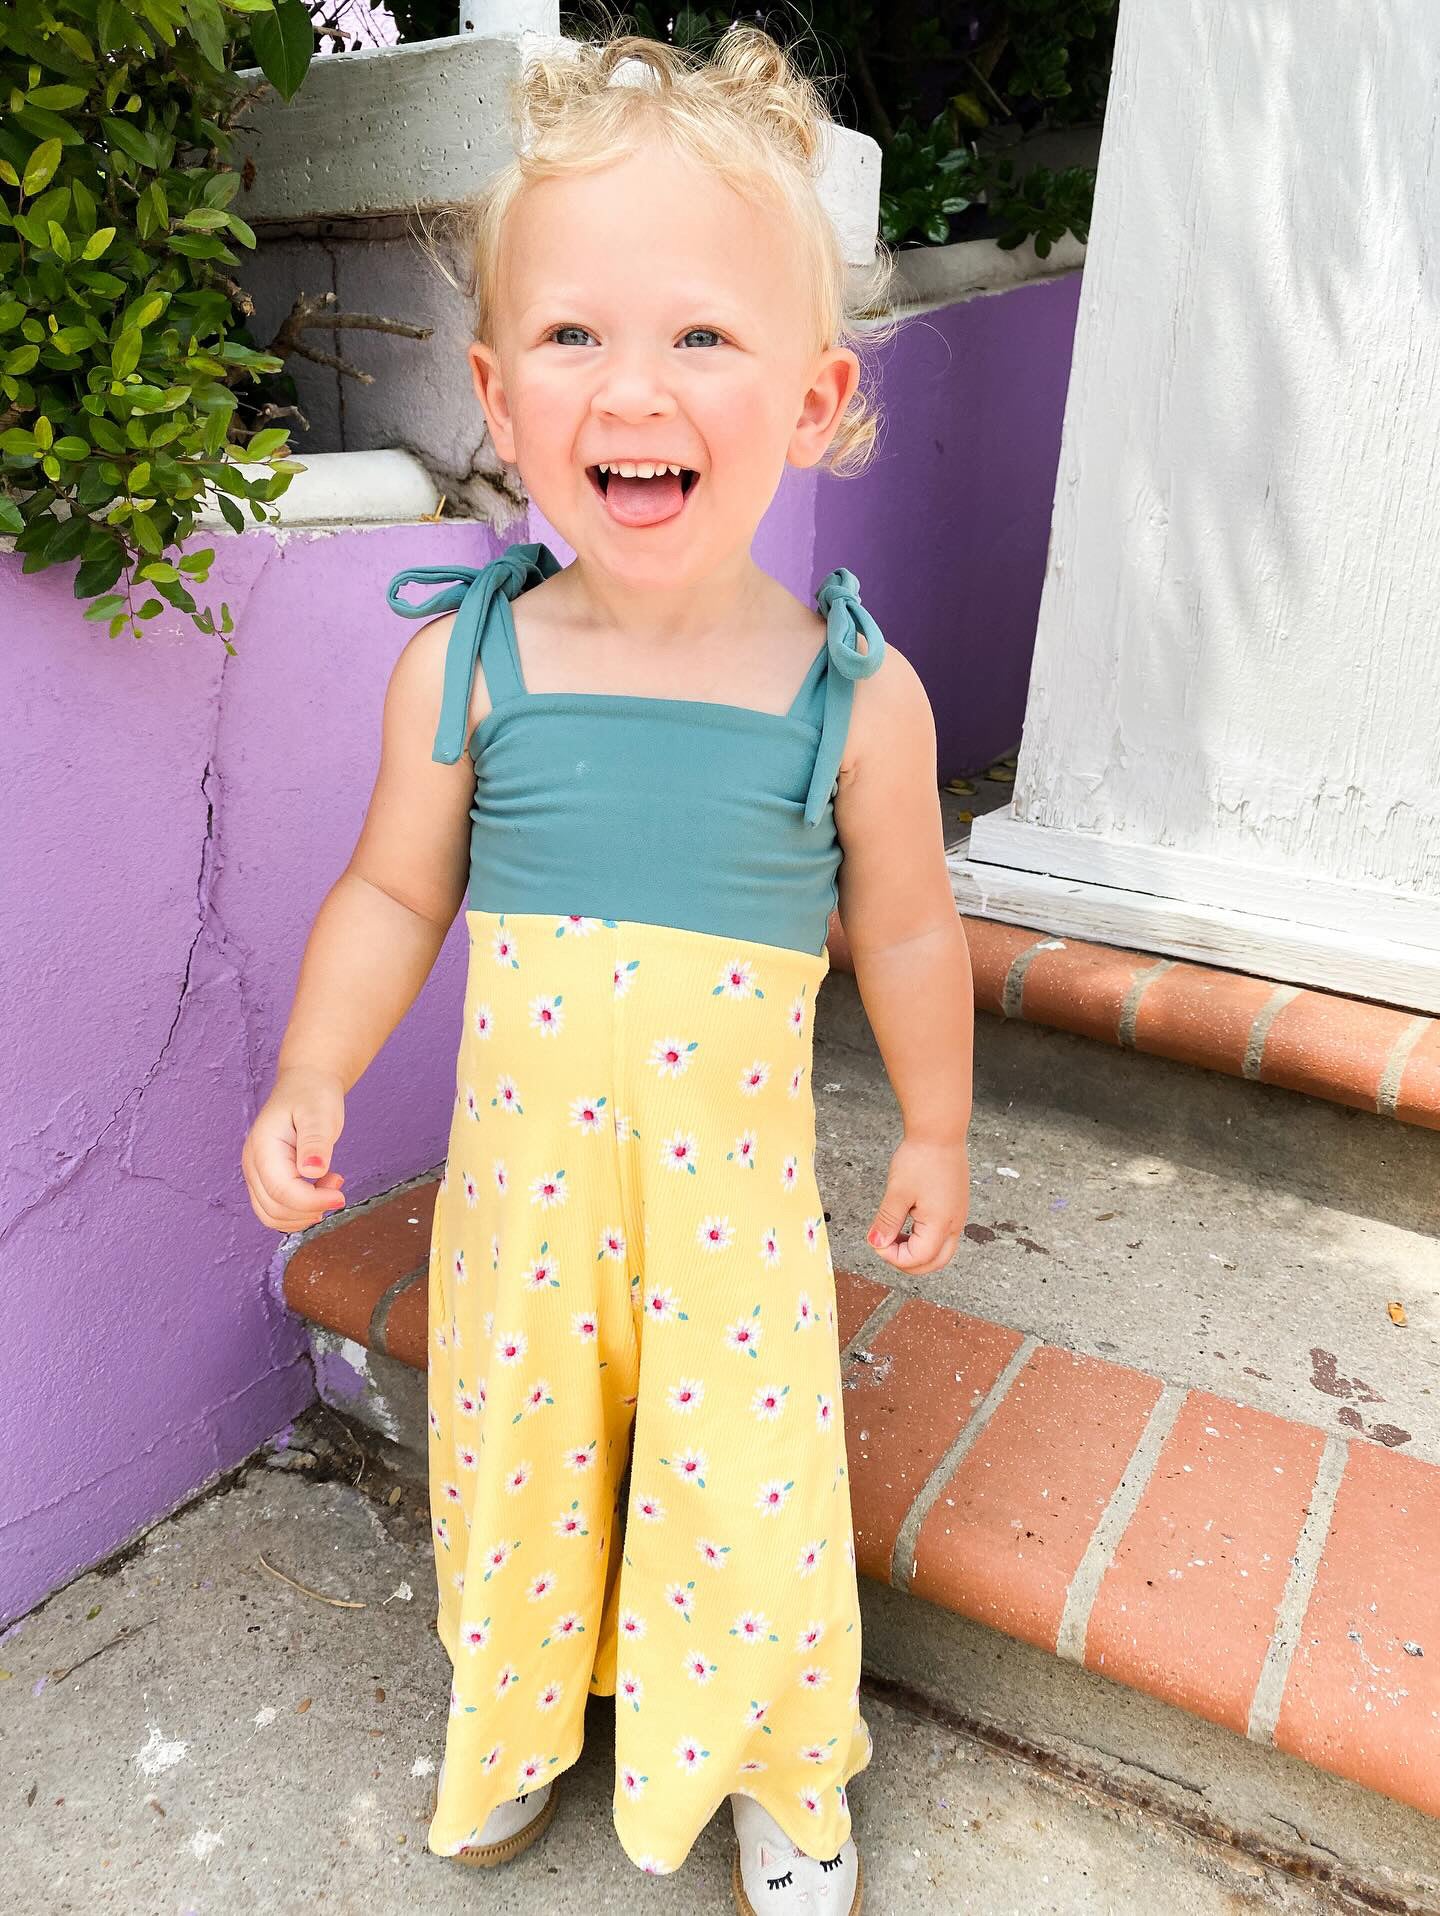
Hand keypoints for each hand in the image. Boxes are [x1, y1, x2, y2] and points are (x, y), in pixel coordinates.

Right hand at [243, 1066, 346, 1231]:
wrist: (305, 1084)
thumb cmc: (313, 1096)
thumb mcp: (320, 1114)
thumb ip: (315, 1141)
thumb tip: (313, 1171)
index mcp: (263, 1148)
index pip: (282, 1191)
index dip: (312, 1201)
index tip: (341, 1196)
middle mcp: (253, 1164)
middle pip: (274, 1209)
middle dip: (310, 1208)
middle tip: (337, 1187)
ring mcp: (256, 1174)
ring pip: (272, 1215)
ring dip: (304, 1213)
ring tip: (330, 1185)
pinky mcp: (265, 1179)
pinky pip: (276, 1209)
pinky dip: (299, 1210)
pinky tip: (320, 1188)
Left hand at [865, 1134, 968, 1274]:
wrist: (940, 1132)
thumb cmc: (920, 1158)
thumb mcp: (897, 1192)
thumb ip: (887, 1222)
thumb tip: (877, 1244)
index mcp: (941, 1224)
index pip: (918, 1259)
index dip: (893, 1256)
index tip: (876, 1241)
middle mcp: (955, 1224)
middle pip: (935, 1263)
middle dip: (908, 1262)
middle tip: (885, 1247)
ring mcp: (958, 1216)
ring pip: (941, 1251)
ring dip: (917, 1251)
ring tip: (895, 1234)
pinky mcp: (956, 1206)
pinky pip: (944, 1235)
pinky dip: (925, 1238)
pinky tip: (908, 1223)